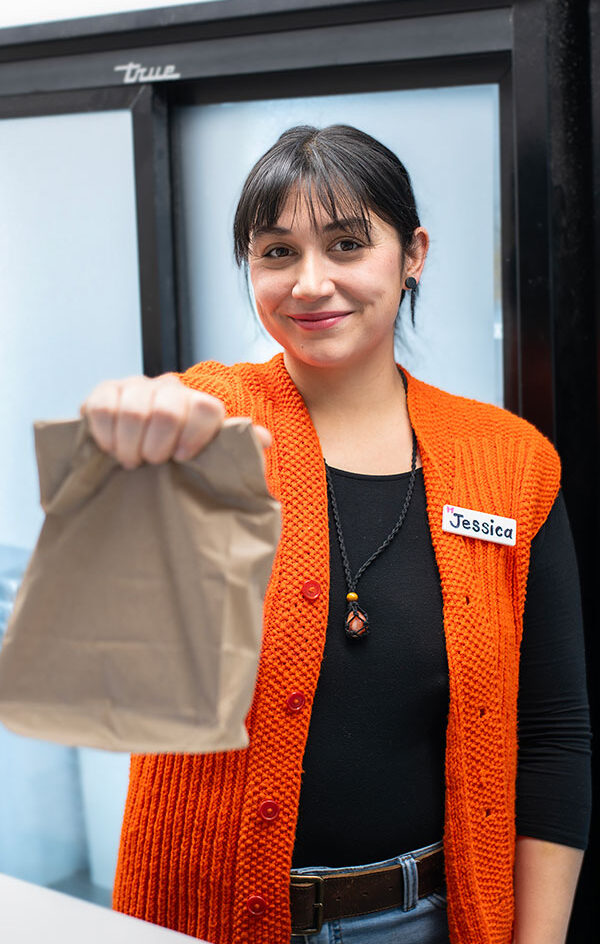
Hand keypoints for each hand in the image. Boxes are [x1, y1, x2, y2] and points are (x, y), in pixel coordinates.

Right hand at [81, 374, 270, 469]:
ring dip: (131, 445)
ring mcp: (137, 388)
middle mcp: (170, 390)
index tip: (182, 458)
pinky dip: (106, 435)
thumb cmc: (180, 462)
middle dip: (158, 445)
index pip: (206, 408)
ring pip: (134, 410)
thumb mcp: (211, 460)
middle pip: (168, 409)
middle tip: (153, 463)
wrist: (140, 456)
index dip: (195, 435)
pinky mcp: (105, 393)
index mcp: (200, 405)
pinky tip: (112, 449)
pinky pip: (102, 407)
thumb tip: (263, 439)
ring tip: (132, 462)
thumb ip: (237, 450)